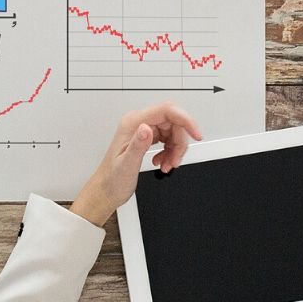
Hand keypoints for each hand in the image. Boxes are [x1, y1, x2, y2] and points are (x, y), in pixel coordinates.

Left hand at [69, 103, 203, 226]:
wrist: (106, 190)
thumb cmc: (112, 180)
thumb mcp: (126, 165)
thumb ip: (138, 145)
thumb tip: (147, 128)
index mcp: (133, 124)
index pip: (166, 111)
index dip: (185, 120)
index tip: (196, 135)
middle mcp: (138, 123)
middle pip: (172, 122)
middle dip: (180, 142)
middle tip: (176, 160)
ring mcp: (142, 130)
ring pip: (171, 132)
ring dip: (175, 149)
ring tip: (168, 165)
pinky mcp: (146, 138)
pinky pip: (167, 139)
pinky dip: (170, 152)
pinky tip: (163, 162)